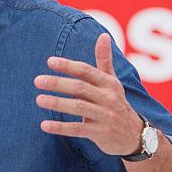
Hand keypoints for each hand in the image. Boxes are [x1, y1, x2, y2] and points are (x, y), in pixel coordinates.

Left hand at [34, 33, 143, 155]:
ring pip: (79, 107)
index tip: (50, 61)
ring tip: (38, 99)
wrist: (135, 136)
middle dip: (58, 83)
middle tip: (37, 80)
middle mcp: (108, 98)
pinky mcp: (101, 133)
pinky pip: (78, 129)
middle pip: (80, 87)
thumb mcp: (112, 82)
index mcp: (108, 83)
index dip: (68, 66)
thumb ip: (104, 60)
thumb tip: (103, 35)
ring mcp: (105, 116)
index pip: (86, 71)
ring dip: (58, 103)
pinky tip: (44, 125)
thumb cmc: (116, 103)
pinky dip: (61, 127)